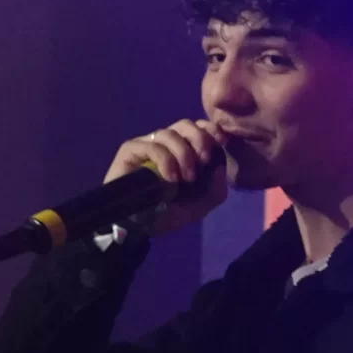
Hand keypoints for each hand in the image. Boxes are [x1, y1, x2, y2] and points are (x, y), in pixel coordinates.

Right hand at [103, 119, 229, 235]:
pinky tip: (170, 179)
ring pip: (168, 134)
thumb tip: (220, 165)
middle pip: (184, 124)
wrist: (137, 228)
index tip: (222, 141)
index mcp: (181, 150)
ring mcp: (146, 145)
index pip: (197, 128)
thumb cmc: (167, 213)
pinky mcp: (130, 151)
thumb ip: (216, 186)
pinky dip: (166, 160)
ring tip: (187, 178)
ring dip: (183, 154)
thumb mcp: (200, 204)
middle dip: (199, 138)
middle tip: (204, 160)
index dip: (210, 129)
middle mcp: (164, 144)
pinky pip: (152, 146)